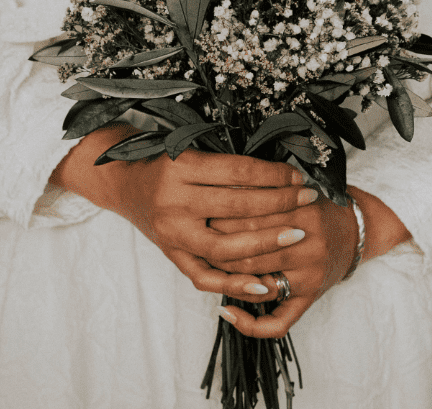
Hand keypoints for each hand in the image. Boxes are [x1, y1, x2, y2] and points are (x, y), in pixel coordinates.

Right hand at [50, 124, 319, 298]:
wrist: (122, 183)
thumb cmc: (163, 161)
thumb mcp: (190, 149)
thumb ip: (228, 164)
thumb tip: (282, 174)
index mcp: (182, 166)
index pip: (241, 172)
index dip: (275, 175)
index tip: (300, 177)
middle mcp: (174, 200)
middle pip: (239, 206)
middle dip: (281, 203)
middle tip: (309, 199)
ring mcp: (172, 232)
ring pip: (227, 245)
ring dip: (267, 243)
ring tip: (297, 234)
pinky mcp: (171, 254)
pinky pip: (206, 276)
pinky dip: (236, 283)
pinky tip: (265, 283)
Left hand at [206, 187, 359, 338]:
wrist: (356, 231)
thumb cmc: (317, 208)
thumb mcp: (296, 191)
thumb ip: (265, 191)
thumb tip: (219, 191)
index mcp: (303, 213)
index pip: (250, 216)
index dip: (220, 216)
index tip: (201, 212)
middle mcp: (307, 246)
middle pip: (248, 250)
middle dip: (217, 245)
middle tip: (195, 237)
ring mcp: (309, 276)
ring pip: (255, 282)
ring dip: (224, 276)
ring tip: (204, 266)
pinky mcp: (309, 298)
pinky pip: (278, 323)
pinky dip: (249, 324)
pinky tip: (226, 312)